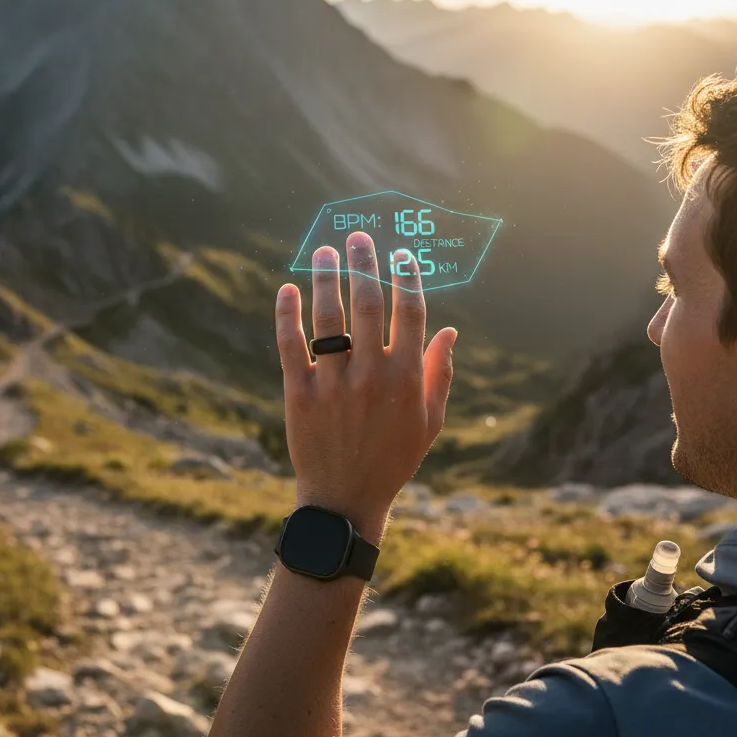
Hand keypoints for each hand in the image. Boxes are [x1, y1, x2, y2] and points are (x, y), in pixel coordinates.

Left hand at [274, 232, 457, 543]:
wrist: (344, 500)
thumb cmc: (394, 458)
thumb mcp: (429, 421)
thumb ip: (440, 373)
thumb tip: (449, 328)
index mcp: (406, 379)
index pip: (409, 313)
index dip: (407, 277)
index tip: (401, 253)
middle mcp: (370, 375)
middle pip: (367, 303)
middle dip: (365, 263)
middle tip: (359, 237)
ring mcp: (332, 383)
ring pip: (328, 317)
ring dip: (326, 277)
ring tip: (324, 252)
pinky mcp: (298, 394)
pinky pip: (290, 345)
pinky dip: (287, 314)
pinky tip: (288, 289)